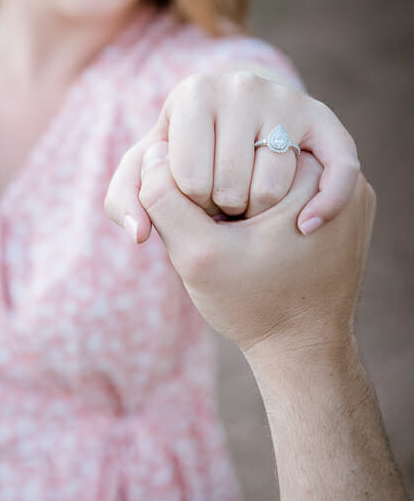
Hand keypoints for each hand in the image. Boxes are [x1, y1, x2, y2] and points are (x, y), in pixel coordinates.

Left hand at [105, 71, 359, 242]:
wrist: (239, 134)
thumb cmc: (186, 159)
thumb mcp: (145, 175)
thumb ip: (126, 200)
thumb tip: (139, 233)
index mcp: (193, 93)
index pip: (189, 180)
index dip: (190, 206)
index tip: (194, 196)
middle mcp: (241, 85)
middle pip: (231, 186)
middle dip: (223, 211)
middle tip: (223, 203)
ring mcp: (286, 99)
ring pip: (272, 188)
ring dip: (260, 216)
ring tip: (249, 202)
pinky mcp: (324, 120)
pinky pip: (335, 171)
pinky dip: (325, 206)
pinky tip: (306, 226)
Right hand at [137, 147, 374, 354]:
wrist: (304, 351)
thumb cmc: (255, 307)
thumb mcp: (197, 255)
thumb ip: (165, 200)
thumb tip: (153, 150)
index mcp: (309, 172)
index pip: (230, 149)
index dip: (207, 192)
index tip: (221, 233)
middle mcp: (337, 176)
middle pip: (252, 158)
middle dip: (227, 194)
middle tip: (231, 241)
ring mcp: (348, 195)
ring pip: (266, 173)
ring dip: (243, 202)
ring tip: (246, 244)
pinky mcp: (344, 214)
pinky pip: (287, 194)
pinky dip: (266, 215)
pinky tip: (261, 248)